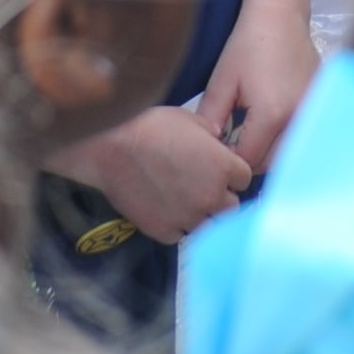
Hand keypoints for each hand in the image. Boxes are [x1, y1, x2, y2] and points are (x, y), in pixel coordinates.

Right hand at [51, 104, 253, 242]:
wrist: (110, 146)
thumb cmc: (149, 125)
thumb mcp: (188, 118)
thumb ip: (210, 132)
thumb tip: (217, 138)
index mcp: (223, 167)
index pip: (244, 179)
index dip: (231, 173)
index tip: (219, 169)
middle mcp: (211, 197)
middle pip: (231, 208)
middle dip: (220, 197)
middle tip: (201, 186)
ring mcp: (187, 217)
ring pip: (207, 226)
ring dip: (199, 215)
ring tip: (181, 200)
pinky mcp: (163, 231)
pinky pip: (179, 234)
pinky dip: (174, 225)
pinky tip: (163, 209)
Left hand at [195, 0, 317, 169]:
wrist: (280, 15)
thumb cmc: (247, 44)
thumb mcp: (221, 82)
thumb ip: (210, 120)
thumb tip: (207, 150)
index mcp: (271, 115)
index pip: (248, 160)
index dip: (229, 159)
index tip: (218, 146)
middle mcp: (298, 118)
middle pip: (272, 163)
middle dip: (249, 159)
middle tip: (232, 139)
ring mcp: (313, 113)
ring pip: (289, 153)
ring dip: (269, 151)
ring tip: (251, 131)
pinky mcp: (320, 106)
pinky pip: (300, 135)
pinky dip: (285, 137)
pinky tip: (271, 121)